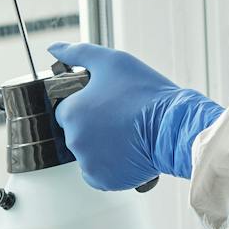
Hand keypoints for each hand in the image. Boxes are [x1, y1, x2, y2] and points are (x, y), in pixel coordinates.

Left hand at [49, 42, 220, 188]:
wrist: (173, 126)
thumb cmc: (146, 95)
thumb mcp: (111, 61)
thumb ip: (78, 53)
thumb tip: (54, 48)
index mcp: (72, 112)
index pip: (67, 111)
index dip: (87, 106)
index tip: (106, 105)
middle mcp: (75, 140)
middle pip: (78, 133)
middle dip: (95, 127)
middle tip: (121, 118)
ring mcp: (89, 163)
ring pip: (89, 154)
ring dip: (103, 147)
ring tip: (128, 135)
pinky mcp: (104, 180)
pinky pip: (100, 174)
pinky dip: (111, 167)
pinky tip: (127, 152)